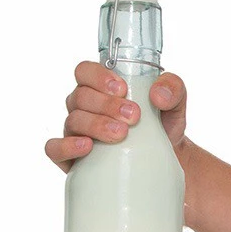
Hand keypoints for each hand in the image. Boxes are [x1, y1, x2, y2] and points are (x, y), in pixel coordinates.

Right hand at [45, 63, 189, 170]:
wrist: (165, 161)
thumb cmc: (162, 126)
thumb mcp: (175, 103)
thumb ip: (173, 88)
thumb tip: (157, 94)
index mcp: (100, 88)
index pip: (84, 71)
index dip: (98, 77)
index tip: (122, 89)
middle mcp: (83, 107)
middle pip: (80, 97)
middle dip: (106, 105)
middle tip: (133, 116)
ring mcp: (75, 131)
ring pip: (73, 121)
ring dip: (96, 125)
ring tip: (121, 134)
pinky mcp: (71, 157)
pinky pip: (55, 148)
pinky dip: (68, 146)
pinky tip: (87, 147)